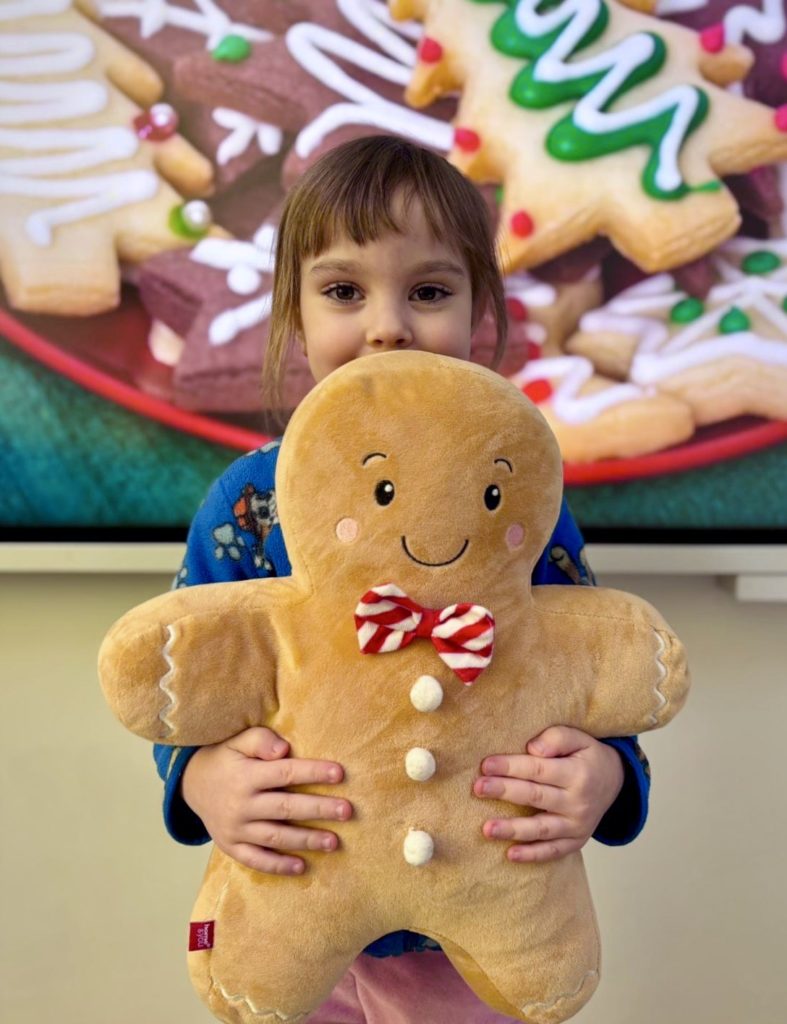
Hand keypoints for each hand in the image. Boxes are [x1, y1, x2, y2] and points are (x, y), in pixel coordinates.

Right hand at [181, 726, 351, 874]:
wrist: (190, 783)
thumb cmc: (225, 758)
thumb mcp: (238, 741)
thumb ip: (261, 740)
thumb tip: (284, 749)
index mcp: (246, 776)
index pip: (285, 773)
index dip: (313, 772)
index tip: (340, 773)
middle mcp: (241, 804)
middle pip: (285, 809)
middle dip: (318, 810)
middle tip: (347, 811)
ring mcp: (235, 829)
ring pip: (275, 837)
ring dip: (306, 841)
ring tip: (334, 842)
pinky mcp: (231, 846)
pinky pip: (256, 860)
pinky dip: (278, 866)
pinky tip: (302, 866)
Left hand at [473, 726, 624, 862]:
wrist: (615, 782)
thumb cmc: (588, 757)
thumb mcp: (580, 738)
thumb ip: (556, 738)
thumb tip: (532, 748)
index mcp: (577, 773)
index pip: (538, 769)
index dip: (511, 766)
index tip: (486, 765)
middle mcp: (578, 802)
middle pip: (536, 796)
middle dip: (505, 792)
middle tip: (478, 788)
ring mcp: (577, 825)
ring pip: (542, 829)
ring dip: (513, 829)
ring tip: (487, 829)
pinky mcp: (576, 841)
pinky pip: (553, 851)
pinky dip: (533, 854)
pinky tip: (510, 854)